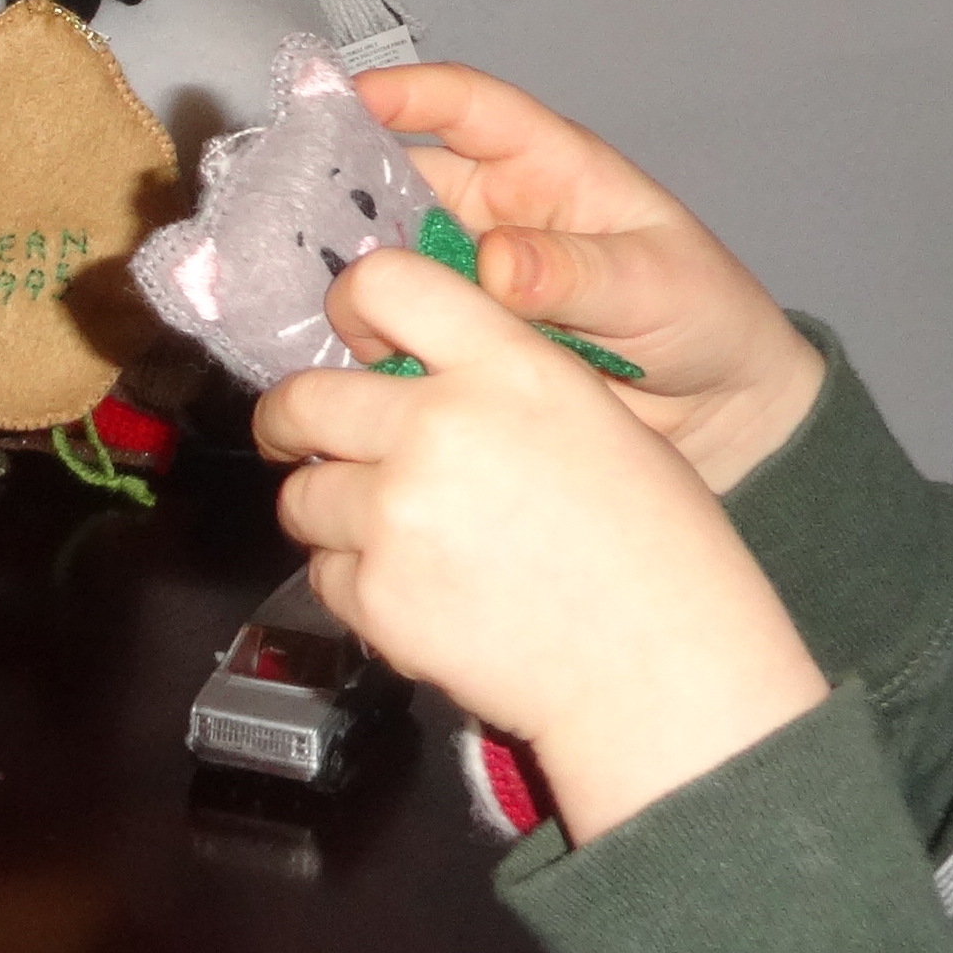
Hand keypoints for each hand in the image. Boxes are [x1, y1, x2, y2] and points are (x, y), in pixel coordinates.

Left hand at [264, 249, 827, 843]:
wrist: (662, 669)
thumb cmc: (655, 549)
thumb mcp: (595, 418)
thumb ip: (496, 381)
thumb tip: (410, 373)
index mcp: (506, 368)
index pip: (383, 283)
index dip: (354, 304)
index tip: (350, 336)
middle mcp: (439, 427)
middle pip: (304, 399)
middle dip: (289, 422)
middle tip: (298, 438)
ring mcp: (399, 514)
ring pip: (303, 496)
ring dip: (329, 512)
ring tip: (389, 535)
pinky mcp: (379, 596)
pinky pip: (326, 575)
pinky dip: (357, 584)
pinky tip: (419, 593)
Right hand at [355, 64, 824, 492]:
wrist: (721, 419)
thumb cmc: (705, 319)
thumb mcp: (651, 283)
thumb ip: (574, 273)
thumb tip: (498, 261)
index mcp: (547, 170)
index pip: (467, 108)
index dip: (406, 93)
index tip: (343, 94)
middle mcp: (496, 216)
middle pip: (400, 182)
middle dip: (343, 191)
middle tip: (287, 213)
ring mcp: (472, 282)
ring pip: (388, 260)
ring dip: (349, 275)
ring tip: (308, 295)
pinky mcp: (462, 344)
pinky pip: (399, 330)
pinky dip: (364, 340)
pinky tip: (334, 355)